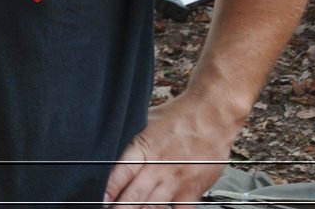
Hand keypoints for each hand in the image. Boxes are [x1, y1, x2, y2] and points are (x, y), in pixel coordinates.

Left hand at [103, 97, 232, 206]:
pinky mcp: (193, 190)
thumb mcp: (146, 121)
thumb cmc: (180, 115)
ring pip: (154, 206)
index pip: (122, 173)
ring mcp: (176, 181)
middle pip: (135, 195)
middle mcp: (159, 167)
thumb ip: (131, 140)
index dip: (110, 189)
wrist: (212, 114)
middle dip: (121, 206)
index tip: (102, 198)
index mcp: (144, 148)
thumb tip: (111, 149)